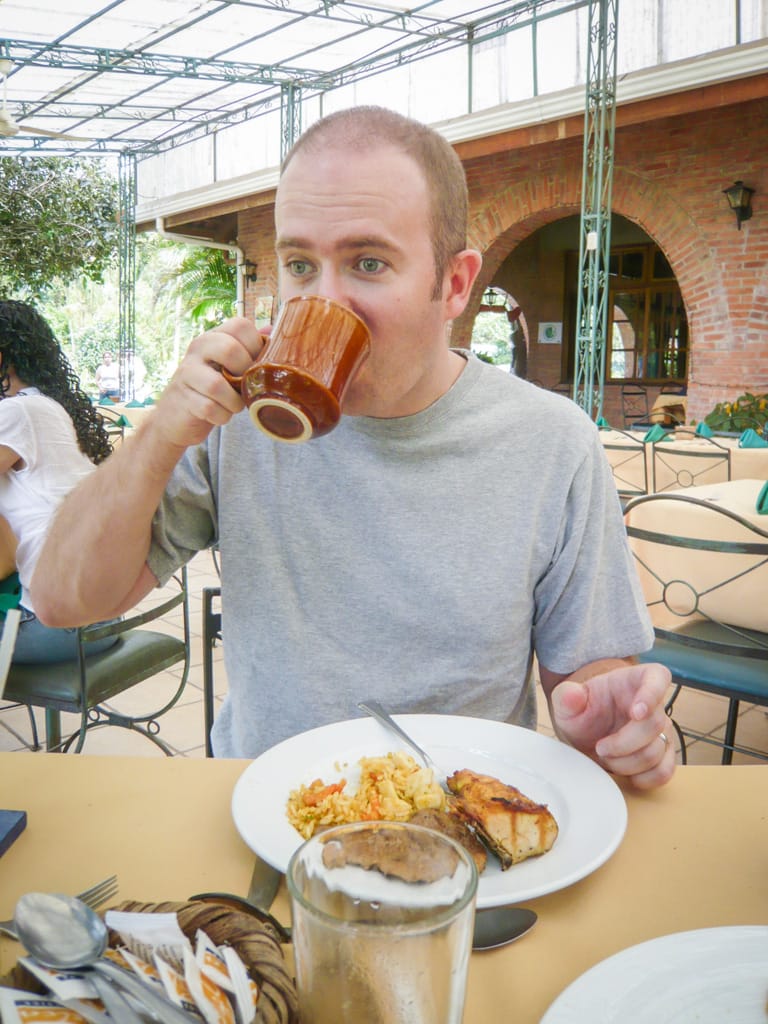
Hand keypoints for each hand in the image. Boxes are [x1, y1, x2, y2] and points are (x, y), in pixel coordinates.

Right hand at [150, 317, 267, 448]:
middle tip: (245, 387)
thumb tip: (271, 329)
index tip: (256, 366)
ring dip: (234, 402)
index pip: (240, 325)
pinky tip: (220, 415)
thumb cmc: (211, 390)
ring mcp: (187, 373)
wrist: (175, 417)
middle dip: (245, 373)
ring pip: (217, 385)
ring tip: (234, 406)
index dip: (256, 346)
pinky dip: (221, 416)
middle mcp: (197, 348)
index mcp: (213, 337)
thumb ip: (249, 350)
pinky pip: (209, 408)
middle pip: (229, 349)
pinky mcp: (183, 398)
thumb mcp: (229, 367)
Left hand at [549, 662, 674, 788]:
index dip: (652, 694)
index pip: (658, 677)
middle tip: (600, 748)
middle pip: (655, 724)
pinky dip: (643, 778)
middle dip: (623, 743)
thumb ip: (567, 696)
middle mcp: (654, 705)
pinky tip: (624, 773)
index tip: (636, 713)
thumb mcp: (567, 701)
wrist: (586, 733)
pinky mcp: (663, 755)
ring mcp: (662, 731)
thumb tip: (572, 695)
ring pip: (657, 751)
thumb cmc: (583, 711)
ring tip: (606, 758)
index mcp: (635, 680)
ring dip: (627, 763)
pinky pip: (664, 772)